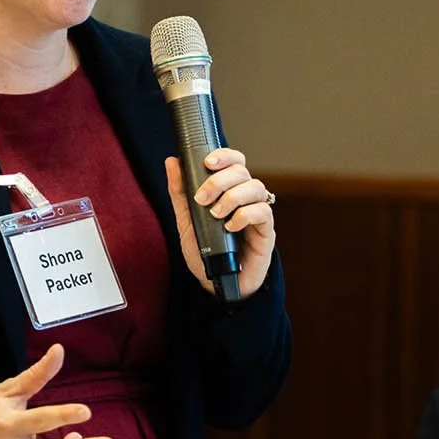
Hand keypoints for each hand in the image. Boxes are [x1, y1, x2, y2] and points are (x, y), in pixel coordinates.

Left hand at [166, 149, 275, 301]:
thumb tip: (172, 162)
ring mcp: (257, 212)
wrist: (218, 283)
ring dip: (232, 197)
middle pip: (242, 171)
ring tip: (216, 215)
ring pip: (255, 187)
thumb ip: (180, 193)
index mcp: (229, 190)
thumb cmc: (206, 251)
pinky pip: (263, 211)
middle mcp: (245, 197)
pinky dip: (245, 215)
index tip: (207, 162)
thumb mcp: (186, 221)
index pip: (234, 162)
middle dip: (220, 180)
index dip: (224, 156)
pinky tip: (230, 226)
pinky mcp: (266, 230)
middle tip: (202, 198)